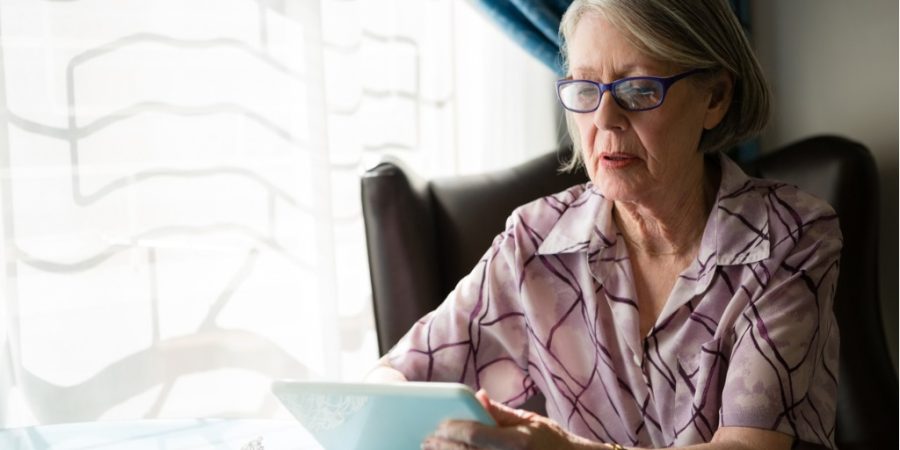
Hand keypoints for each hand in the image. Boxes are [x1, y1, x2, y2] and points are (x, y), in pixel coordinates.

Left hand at [421, 390, 596, 449]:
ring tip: (433, 449)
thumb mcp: (530, 420)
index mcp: (517, 441)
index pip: (476, 435)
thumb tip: (476, 396)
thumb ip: (500, 412)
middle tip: (427, 439)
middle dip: (443, 446)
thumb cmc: (553, 442)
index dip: (453, 430)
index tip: (439, 425)